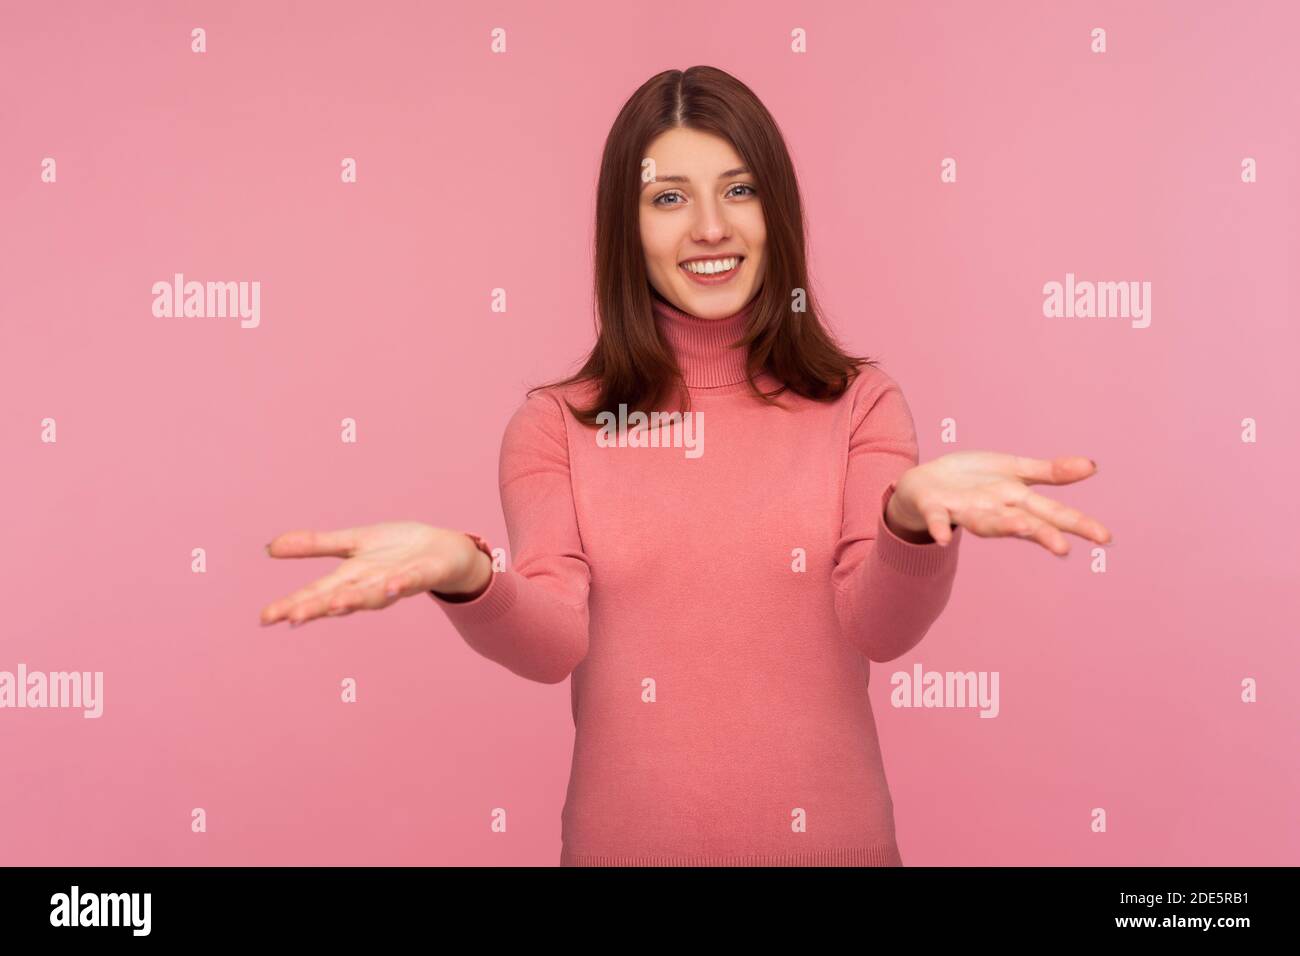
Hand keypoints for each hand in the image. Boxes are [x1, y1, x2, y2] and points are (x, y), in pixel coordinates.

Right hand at [259, 522, 490, 627]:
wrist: (444, 550)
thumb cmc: (396, 550)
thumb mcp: (351, 543)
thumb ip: (314, 546)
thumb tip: (269, 548)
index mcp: (351, 579)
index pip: (315, 594)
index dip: (291, 604)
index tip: (265, 618)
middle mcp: (370, 585)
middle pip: (340, 599)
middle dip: (317, 608)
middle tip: (292, 617)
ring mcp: (398, 582)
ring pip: (374, 595)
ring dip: (355, 600)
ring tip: (334, 604)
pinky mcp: (424, 574)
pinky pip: (412, 580)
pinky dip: (402, 583)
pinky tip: (392, 584)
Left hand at [886, 452, 1111, 555]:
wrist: (925, 482)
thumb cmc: (974, 480)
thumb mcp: (1014, 471)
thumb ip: (1050, 473)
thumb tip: (1092, 466)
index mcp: (1015, 501)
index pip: (1052, 513)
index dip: (1077, 525)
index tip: (1105, 538)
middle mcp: (993, 510)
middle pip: (1021, 522)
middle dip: (1040, 533)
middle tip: (1063, 547)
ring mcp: (964, 510)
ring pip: (985, 522)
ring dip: (1001, 526)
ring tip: (1020, 528)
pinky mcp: (935, 506)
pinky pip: (937, 519)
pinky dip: (940, 528)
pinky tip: (943, 538)